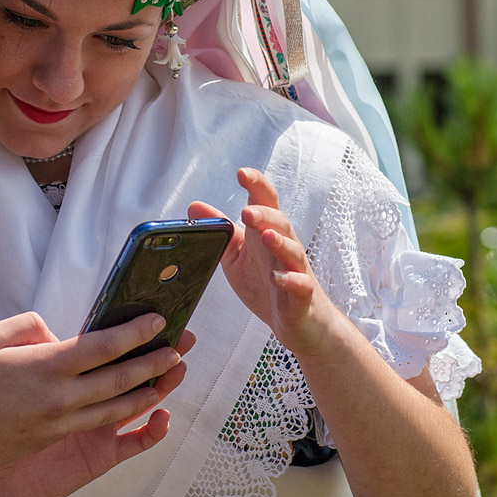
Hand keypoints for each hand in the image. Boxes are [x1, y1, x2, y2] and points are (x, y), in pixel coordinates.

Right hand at [0, 311, 183, 480]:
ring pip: (116, 407)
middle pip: (119, 379)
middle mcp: (59, 398)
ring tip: (168, 377)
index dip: (134, 333)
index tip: (156, 320)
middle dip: (153, 362)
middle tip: (178, 348)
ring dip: (147, 391)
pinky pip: (98, 425)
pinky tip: (135, 404)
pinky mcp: (53, 438)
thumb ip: (28, 326)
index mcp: (45, 367)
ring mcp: (58, 423)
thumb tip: (54, 331)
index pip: (102, 346)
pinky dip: (123, 412)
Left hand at [188, 168, 342, 357]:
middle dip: (264, 214)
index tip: (242, 173)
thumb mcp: (236, 255)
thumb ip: (220, 230)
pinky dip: (291, 281)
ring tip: (266, 236)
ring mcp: (296, 272)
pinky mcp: (303, 297)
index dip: (256, 185)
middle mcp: (283, 248)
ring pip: (294, 251)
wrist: (298, 323)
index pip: (264, 203)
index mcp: (266, 234)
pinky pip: (300, 286)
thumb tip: (194, 206)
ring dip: (280, 242)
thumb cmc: (267, 283)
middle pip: (280, 223)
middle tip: (246, 211)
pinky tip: (279, 278)